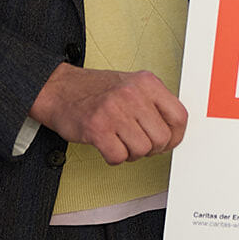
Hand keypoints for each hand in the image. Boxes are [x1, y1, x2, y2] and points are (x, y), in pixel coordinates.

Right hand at [29, 63, 187, 164]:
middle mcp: (133, 94)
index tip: (168, 141)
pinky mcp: (97, 129)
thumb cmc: (96, 90)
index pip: (179, 116)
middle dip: (152, 148)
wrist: (59, 88)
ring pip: (142, 150)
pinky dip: (114, 157)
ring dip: (132, 153)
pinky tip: (107, 145)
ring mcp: (115, 111)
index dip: (175, 136)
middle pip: (162, 138)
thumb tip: (174, 131)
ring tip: (120, 141)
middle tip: (138, 143)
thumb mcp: (132, 85)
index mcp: (147, 82)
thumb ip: (154, 103)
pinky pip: (119, 157)